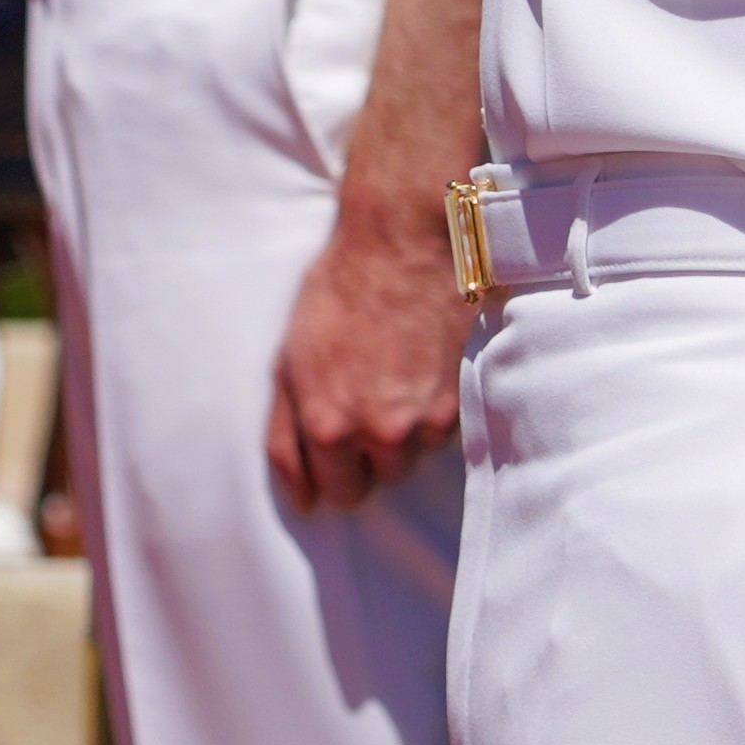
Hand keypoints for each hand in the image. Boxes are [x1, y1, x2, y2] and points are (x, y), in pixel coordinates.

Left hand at [263, 203, 462, 510]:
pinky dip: (425, 420)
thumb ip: (286, 432)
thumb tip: (302, 496)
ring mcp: (422, 422)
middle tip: (355, 413)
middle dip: (359, 462)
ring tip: (385, 387)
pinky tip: (414, 378)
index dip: (327, 478)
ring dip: (395, 441)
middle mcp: (376, 433)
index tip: (329, 463)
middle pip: (371, 486)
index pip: (330, 493)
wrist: (404, 248)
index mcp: (326, 425)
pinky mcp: (457, 407)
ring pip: (406, 463)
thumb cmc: (336, 295)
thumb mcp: (288, 361)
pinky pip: (436, 438)